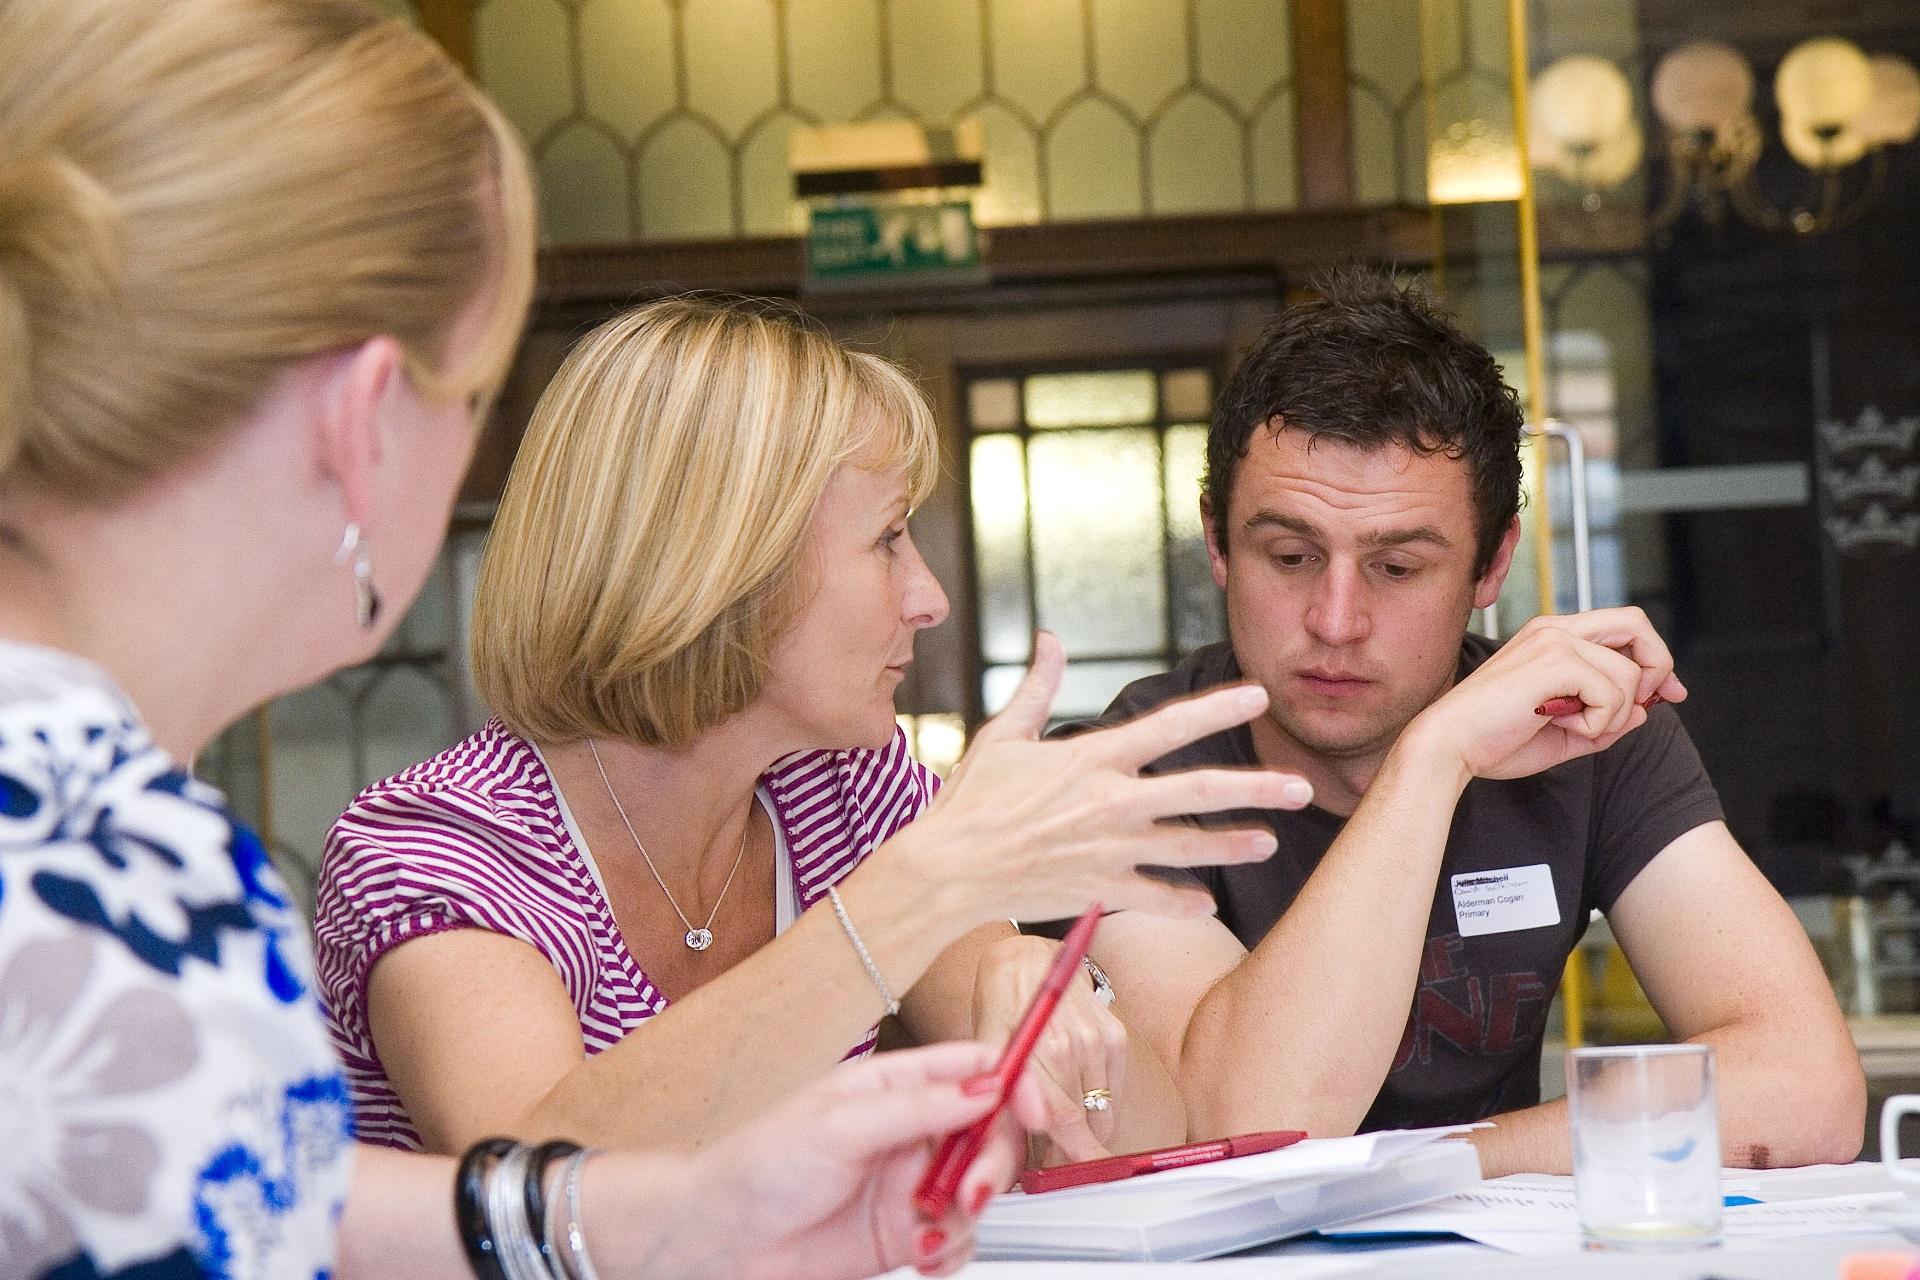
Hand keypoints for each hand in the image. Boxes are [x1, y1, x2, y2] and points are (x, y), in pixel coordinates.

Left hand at [619, 1042, 1047, 1279]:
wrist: (721, 1240)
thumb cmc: (759, 1166)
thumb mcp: (840, 1125)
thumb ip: (919, 1108)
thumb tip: (985, 1087)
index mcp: (896, 1084)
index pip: (976, 1066)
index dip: (1015, 1080)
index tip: (1033, 1109)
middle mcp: (911, 1130)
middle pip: (992, 1131)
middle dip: (992, 1163)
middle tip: (969, 1191)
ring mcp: (912, 1182)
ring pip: (981, 1190)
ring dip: (967, 1214)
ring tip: (926, 1229)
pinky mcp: (908, 1232)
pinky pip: (960, 1238)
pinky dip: (951, 1249)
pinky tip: (921, 1254)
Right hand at [911, 631, 1313, 923]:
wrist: (946, 870)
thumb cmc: (971, 800)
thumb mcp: (1003, 735)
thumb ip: (1036, 686)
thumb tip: (1048, 638)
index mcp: (1092, 757)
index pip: (1170, 725)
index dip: (1219, 708)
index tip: (1259, 695)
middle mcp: (1110, 802)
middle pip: (1199, 791)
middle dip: (1255, 789)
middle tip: (1300, 787)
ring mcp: (1109, 850)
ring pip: (1188, 848)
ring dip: (1232, 845)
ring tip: (1269, 842)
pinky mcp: (1099, 890)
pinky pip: (1154, 898)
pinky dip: (1183, 902)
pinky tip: (1207, 904)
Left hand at [971, 933, 1125, 1163]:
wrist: (1029, 958)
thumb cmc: (1000, 1005)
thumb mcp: (986, 1051)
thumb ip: (998, 1102)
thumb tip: (1004, 1157)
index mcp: (1035, 1052)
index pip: (1059, 1122)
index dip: (1063, 1159)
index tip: (1062, 1183)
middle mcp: (1072, 1047)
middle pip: (1080, 1125)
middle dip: (1065, 1153)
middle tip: (1049, 1165)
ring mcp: (1098, 1042)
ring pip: (1100, 1115)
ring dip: (1082, 1133)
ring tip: (1058, 1132)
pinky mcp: (1117, 1039)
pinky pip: (1113, 1095)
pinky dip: (1097, 1109)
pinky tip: (1076, 1099)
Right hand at [1406, 607, 1687, 781]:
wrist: (1450, 745)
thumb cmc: (1494, 741)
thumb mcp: (1564, 732)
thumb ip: (1605, 719)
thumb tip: (1644, 711)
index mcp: (1551, 638)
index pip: (1624, 627)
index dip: (1656, 658)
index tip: (1670, 693)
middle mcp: (1554, 629)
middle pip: (1636, 623)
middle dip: (1658, 666)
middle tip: (1651, 702)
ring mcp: (1554, 640)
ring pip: (1629, 673)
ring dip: (1614, 713)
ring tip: (1573, 727)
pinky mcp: (1555, 661)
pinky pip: (1612, 693)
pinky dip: (1599, 721)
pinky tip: (1564, 726)